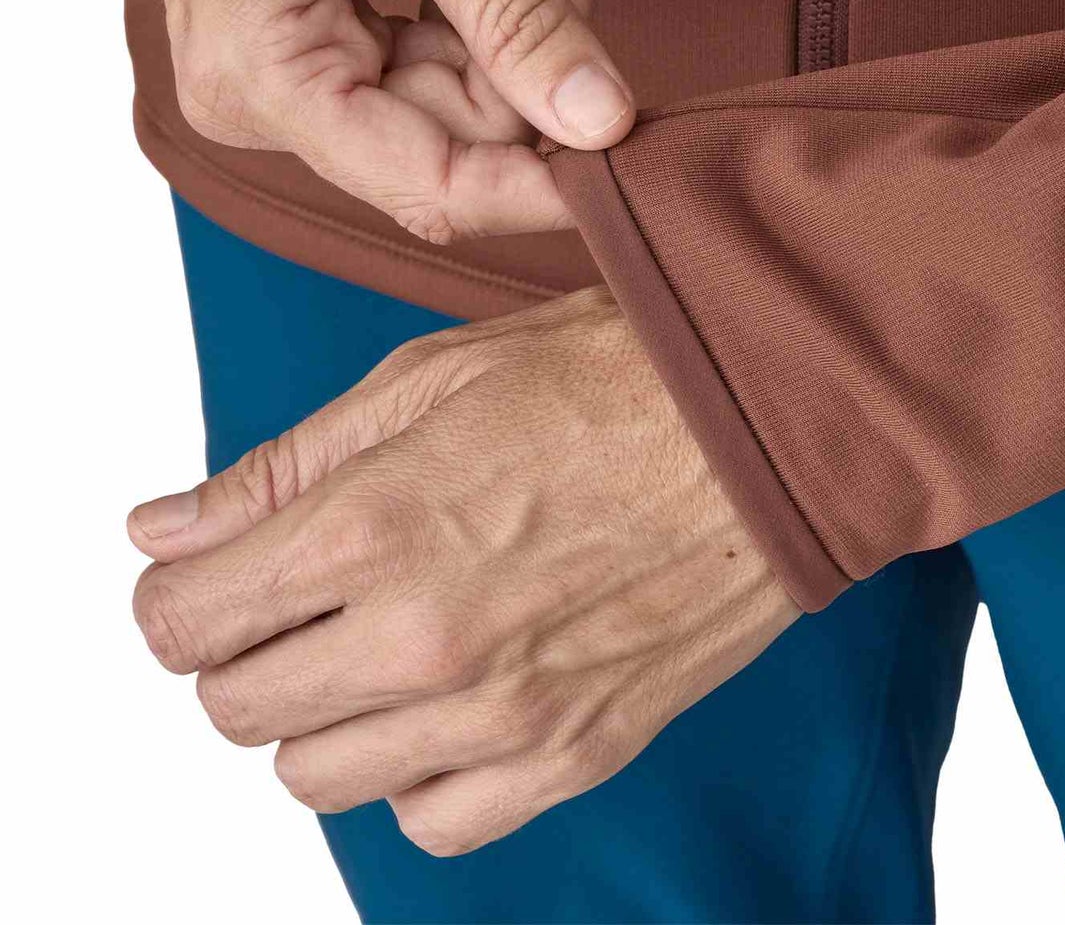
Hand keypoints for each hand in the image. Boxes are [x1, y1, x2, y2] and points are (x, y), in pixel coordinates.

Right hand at [89, 0, 634, 239]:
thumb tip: (601, 123)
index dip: (547, 179)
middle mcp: (264, 94)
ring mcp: (289, 68)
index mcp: (259, 73)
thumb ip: (510, 10)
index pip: (433, 185)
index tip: (634, 130)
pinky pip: (437, 45)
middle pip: (462, 130)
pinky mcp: (318, 33)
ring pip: (464, 84)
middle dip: (530, 27)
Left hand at [127, 288, 799, 855]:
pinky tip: (451, 698)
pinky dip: (416, 773)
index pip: (181, 623)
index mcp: (374, 525)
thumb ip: (283, 466)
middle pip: (235, 710)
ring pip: (317, 778)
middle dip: (245, 649)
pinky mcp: (574, 753)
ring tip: (387, 637)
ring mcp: (502, 713)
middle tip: (307, 592)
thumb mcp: (433, 377)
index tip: (211, 573)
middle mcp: (424, 639)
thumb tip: (160, 530)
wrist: (770, 422)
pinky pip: (431, 822)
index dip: (179, 593)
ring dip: (324, 713)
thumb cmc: (614, 378)